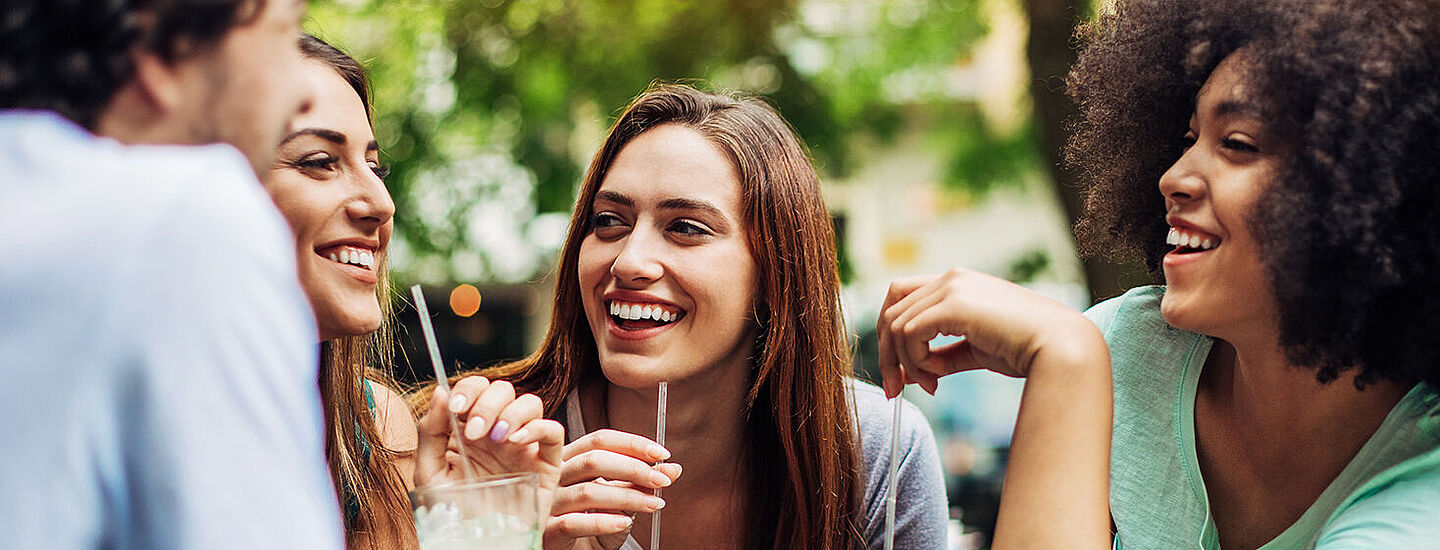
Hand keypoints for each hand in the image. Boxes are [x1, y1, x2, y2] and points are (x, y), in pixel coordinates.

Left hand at [415, 377, 563, 512]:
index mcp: (471, 429)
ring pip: (531, 403)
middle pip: (504, 390)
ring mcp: (524, 446)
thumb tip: (440, 391)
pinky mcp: (547, 463)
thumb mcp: (430, 472)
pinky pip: (554, 430)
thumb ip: (431, 431)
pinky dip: (537, 427)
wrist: (476, 544)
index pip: (477, 389)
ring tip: (495, 437)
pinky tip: (514, 441)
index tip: (456, 406)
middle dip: (487, 403)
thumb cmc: (454, 515)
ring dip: (510, 412)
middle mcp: (499, 433)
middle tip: (472, 432)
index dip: (469, 388)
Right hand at [544, 429, 681, 549]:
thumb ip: (641, 482)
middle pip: (593, 461)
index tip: (662, 454)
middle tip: (662, 480)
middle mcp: (555, 476)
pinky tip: (626, 522)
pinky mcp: (548, 528)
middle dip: (634, 468)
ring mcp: (548, 502)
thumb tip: (673, 469)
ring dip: (628, 497)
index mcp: (571, 459)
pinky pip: (574, 522)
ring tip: (654, 504)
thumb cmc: (592, 523)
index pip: (600, 440)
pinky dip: (604, 521)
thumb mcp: (621, 500)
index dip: (632, 443)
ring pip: (588, 492)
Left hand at [876, 268, 1100, 396]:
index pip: (901, 298)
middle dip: (887, 353)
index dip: (892, 335)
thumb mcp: (975, 352)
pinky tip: (937, 376)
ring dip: (906, 362)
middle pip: (891, 309)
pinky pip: (910, 332)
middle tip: (895, 389)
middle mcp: (951, 278)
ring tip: (932, 384)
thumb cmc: (1026, 351)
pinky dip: (915, 359)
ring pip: (896, 324)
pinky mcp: (954, 304)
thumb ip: (941, 356)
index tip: (899, 374)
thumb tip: (909, 374)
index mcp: (957, 284)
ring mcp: (952, 287)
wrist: (1060, 348)